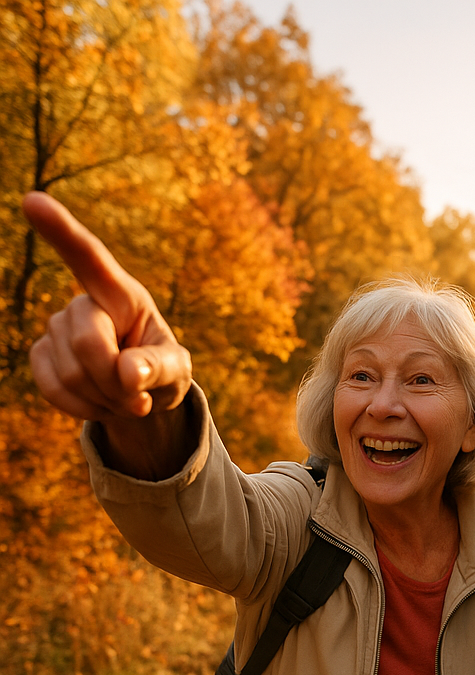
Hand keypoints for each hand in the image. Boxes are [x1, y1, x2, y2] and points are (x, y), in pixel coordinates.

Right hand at [23, 192, 191, 421]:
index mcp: (123, 294)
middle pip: (87, 343)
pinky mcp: (40, 353)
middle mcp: (84, 303)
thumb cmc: (163, 372)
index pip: (91, 259)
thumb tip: (129, 374)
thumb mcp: (176, 371)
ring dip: (105, 399)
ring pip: (71, 373)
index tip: (33, 201)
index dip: (62, 231)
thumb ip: (160, 369)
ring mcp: (56, 327)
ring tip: (124, 397)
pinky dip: (83, 408)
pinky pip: (53, 389)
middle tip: (140, 399)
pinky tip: (101, 403)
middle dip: (116, 382)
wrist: (139, 394)